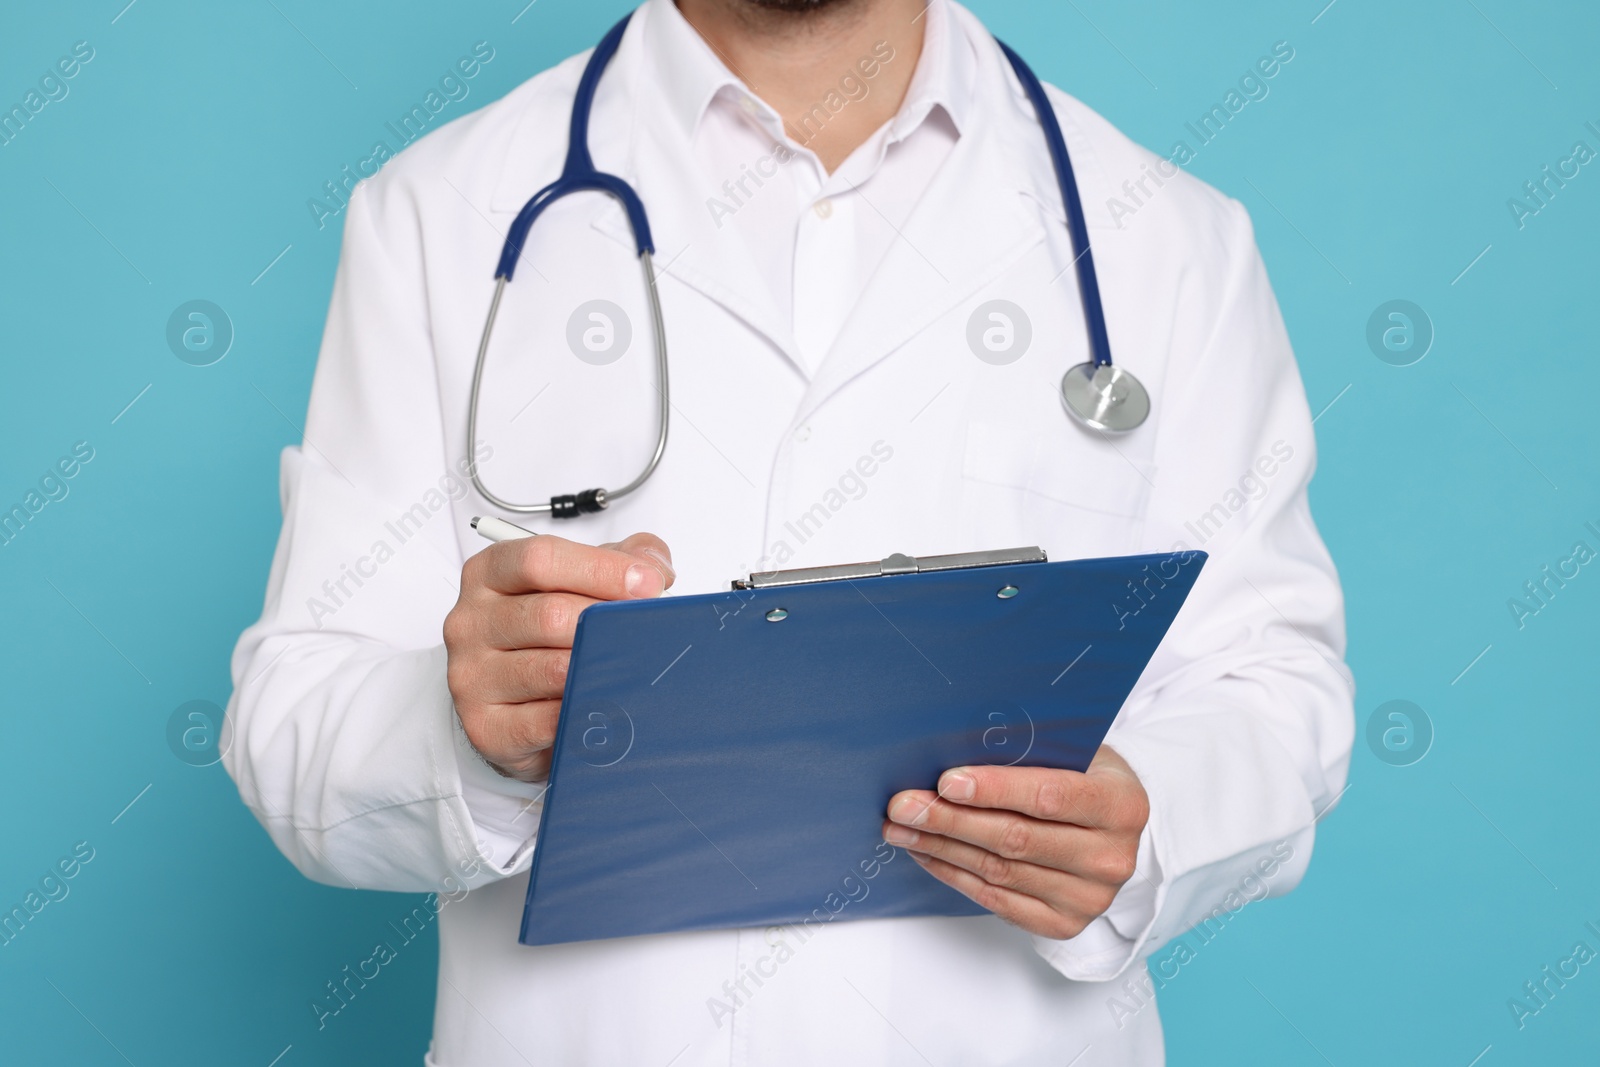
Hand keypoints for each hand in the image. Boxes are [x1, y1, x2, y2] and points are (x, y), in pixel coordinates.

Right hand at [443, 532, 673, 781]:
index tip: (648, 583)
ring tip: (627, 668)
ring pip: (553, 669)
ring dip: (600, 669)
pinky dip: (583, 712)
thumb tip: (652, 565)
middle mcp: (471, 621)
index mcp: (488, 574)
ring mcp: (471, 675)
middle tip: (644, 632)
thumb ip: (621, 557)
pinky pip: (547, 720)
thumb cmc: (546, 636)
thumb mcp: (582, 581)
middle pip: (549, 614)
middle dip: (608, 623)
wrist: (517, 703)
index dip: (602, 569)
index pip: (539, 559)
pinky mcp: (484, 725)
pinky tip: (601, 704)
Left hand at [882, 746, 1148, 939]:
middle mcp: (1111, 857)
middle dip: (951, 820)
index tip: (946, 782)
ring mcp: (1089, 897)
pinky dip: (955, 875)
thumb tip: (955, 754)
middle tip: (905, 805)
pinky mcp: (1064, 924)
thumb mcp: (1075, 754)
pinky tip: (928, 852)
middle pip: (1016, 839)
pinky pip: (997, 900)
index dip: (995, 789)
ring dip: (942, 847)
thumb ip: (1030, 755)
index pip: (1050, 796)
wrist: (1114, 828)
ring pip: (999, 871)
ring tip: (904, 827)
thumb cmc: (1086, 779)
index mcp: (1122, 805)